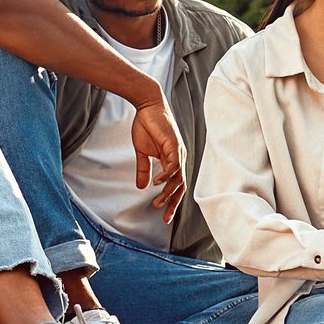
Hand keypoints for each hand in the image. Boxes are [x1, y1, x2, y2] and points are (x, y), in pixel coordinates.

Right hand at [131, 99, 184, 222]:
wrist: (147, 106)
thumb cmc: (146, 126)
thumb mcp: (142, 152)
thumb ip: (144, 169)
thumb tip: (142, 186)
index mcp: (172, 160)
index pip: (176, 185)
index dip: (171, 201)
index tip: (162, 215)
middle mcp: (178, 158)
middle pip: (181, 186)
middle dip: (173, 203)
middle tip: (164, 217)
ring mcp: (177, 152)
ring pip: (178, 178)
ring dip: (168, 193)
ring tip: (157, 202)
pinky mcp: (173, 145)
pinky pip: (173, 165)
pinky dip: (166, 176)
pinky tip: (156, 183)